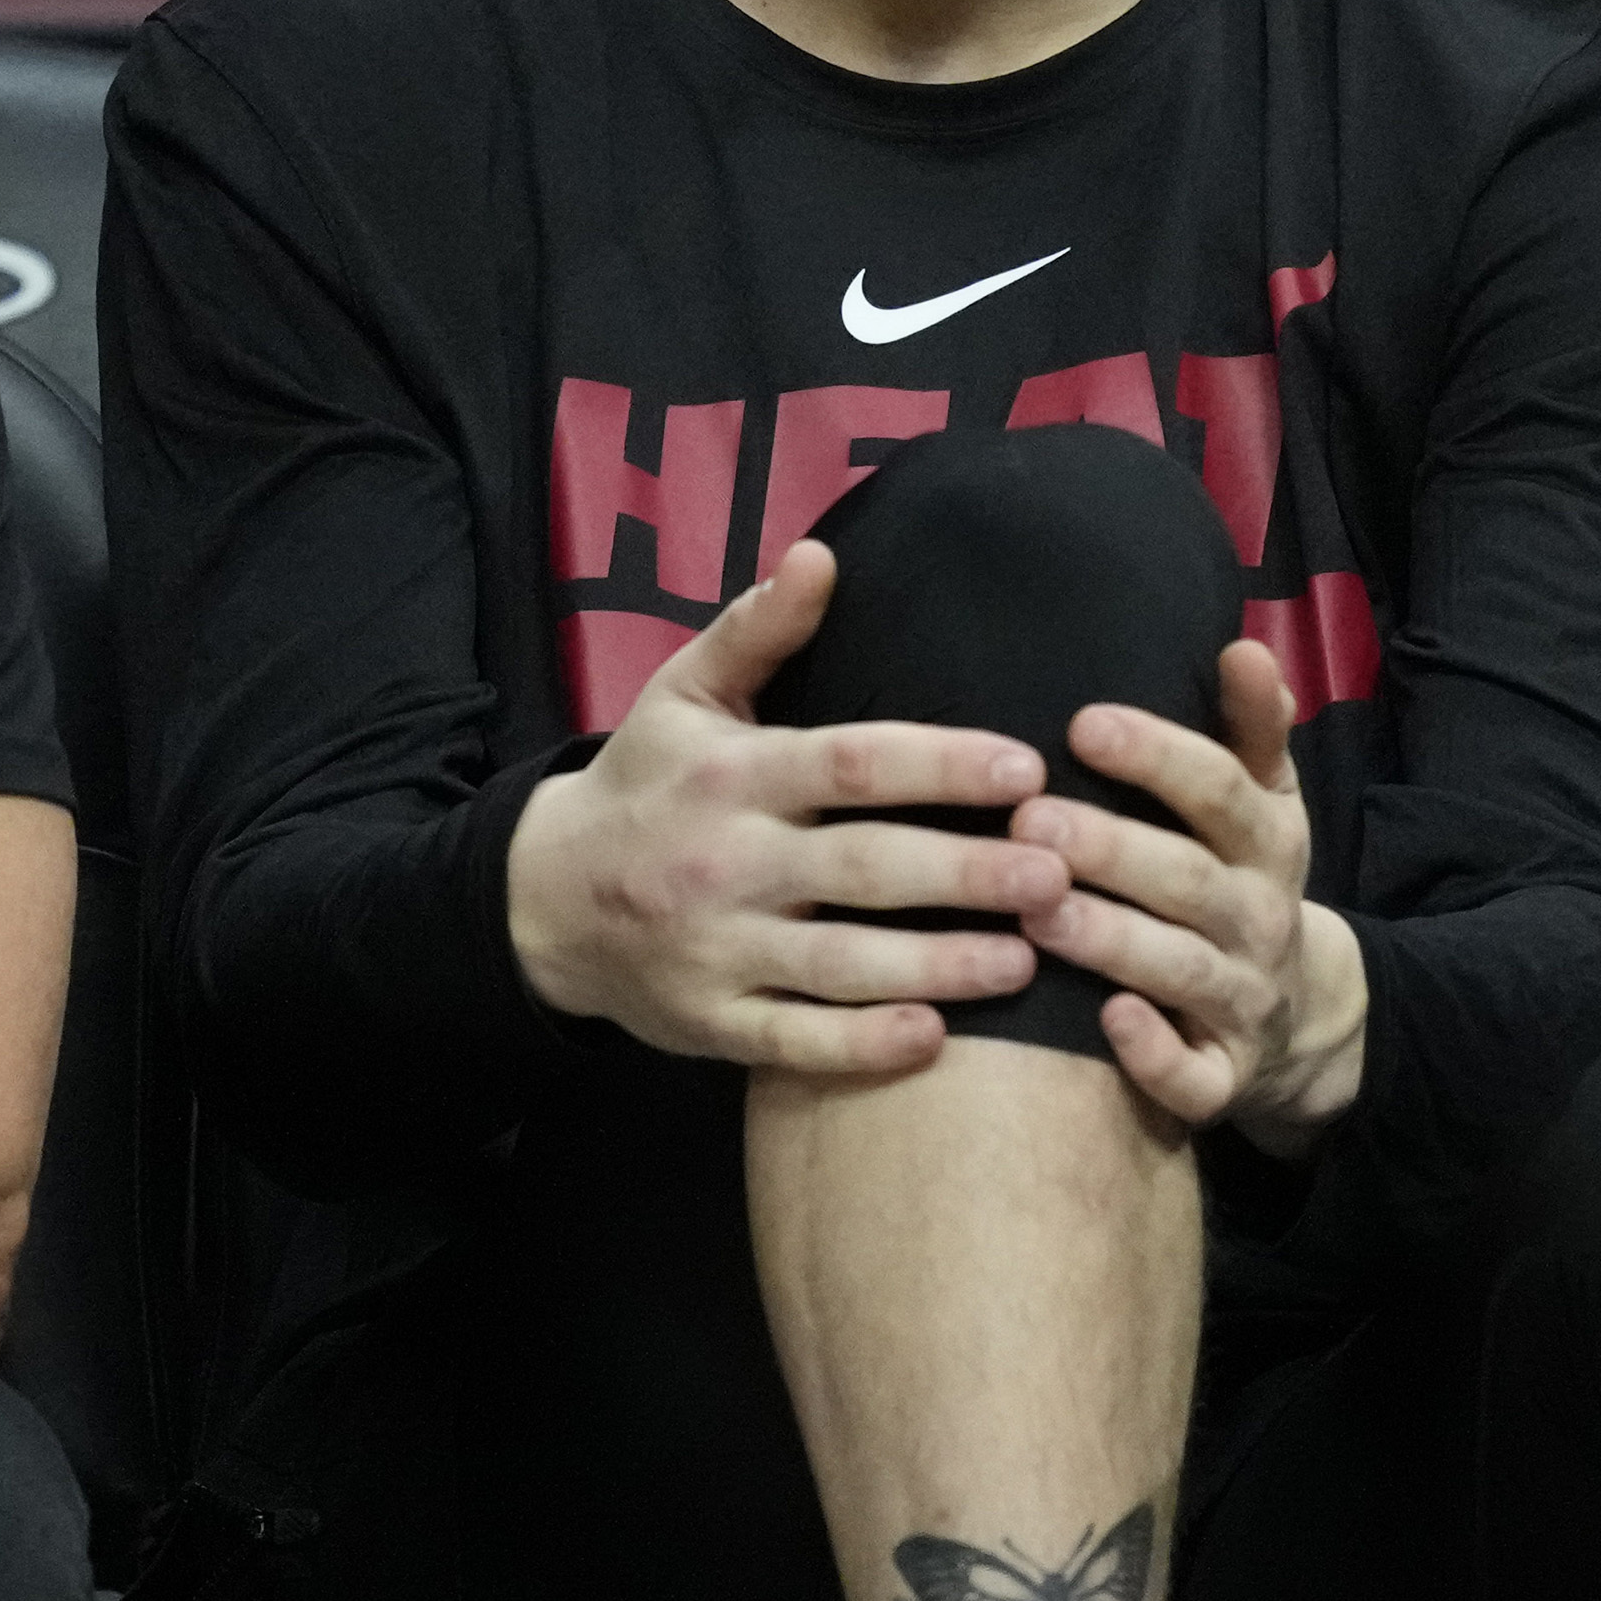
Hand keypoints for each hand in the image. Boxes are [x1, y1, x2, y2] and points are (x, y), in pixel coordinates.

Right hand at [503, 540, 1066, 1075]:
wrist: (543, 902)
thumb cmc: (645, 786)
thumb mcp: (684, 694)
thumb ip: (758, 628)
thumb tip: (820, 554)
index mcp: (734, 775)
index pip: (851, 763)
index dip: (941, 764)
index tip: (1025, 768)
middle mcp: (727, 864)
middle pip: (862, 869)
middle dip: (965, 873)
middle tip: (1058, 872)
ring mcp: (717, 951)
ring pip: (840, 966)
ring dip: (938, 966)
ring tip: (1027, 958)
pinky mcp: (712, 1024)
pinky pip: (794, 1043)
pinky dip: (861, 1045)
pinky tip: (936, 1038)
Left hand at [1020, 642, 1364, 1146]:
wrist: (1303, 1017)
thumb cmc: (1244, 879)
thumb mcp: (1266, 800)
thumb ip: (1252, 727)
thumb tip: (1242, 644)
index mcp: (1268, 841)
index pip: (1220, 789)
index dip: (1157, 756)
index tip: (1081, 723)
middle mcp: (1259, 917)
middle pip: (1190, 880)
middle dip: (1113, 851)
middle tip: (1029, 823)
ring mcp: (1243, 1000)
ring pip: (1180, 971)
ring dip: (1112, 941)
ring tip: (1035, 913)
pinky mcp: (1223, 1078)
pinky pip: (1194, 1078)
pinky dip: (1154, 1056)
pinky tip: (1107, 1022)